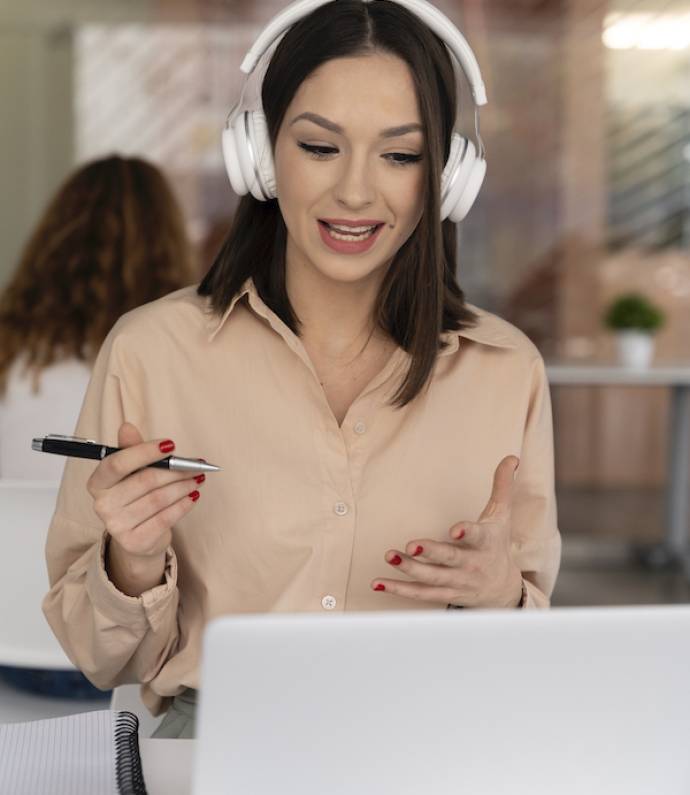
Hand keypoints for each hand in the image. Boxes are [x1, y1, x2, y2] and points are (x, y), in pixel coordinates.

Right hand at [86, 421, 206, 561]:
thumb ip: (131, 449)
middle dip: (175, 471)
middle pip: (145, 480)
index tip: (171, 444)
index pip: (118, 463)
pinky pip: (166, 518)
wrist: (138, 537)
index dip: (145, 452)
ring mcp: (116, 526)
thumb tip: (127, 427)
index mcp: (97, 482)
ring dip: (183, 486)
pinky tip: (193, 496)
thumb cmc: (136, 496)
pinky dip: (183, 505)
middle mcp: (102, 505)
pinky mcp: (135, 542)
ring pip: (159, 499)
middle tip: (196, 465)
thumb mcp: (132, 471)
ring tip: (198, 479)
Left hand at [371, 455, 523, 608]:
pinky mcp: (444, 595)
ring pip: (431, 578)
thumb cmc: (497, 544)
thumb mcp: (502, 515)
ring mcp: (457, 582)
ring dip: (408, 569)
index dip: (467, 532)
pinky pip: (419, 595)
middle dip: (431, 552)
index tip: (455, 529)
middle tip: (411, 545)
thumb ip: (502, 485)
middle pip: (450, 558)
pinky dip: (399, 590)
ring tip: (389, 556)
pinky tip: (378, 582)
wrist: (503, 589)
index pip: (477, 536)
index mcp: (485, 542)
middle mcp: (471, 564)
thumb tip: (511, 457)